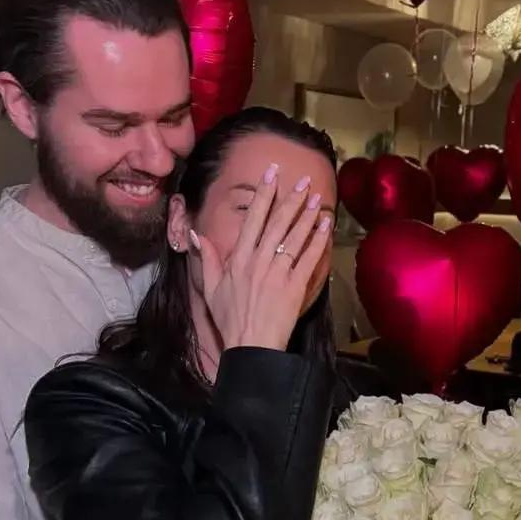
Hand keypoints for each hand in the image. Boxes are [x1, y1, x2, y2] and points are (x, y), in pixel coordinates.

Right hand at [192, 163, 331, 352]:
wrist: (251, 345)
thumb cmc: (230, 319)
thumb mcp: (211, 288)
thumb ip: (207, 258)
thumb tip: (195, 234)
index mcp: (239, 258)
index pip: (253, 218)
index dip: (263, 194)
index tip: (271, 174)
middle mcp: (259, 261)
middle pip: (277, 222)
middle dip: (291, 198)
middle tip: (302, 180)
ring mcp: (278, 272)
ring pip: (295, 236)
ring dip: (307, 214)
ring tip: (317, 197)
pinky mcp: (295, 286)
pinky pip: (309, 258)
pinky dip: (319, 240)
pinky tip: (325, 225)